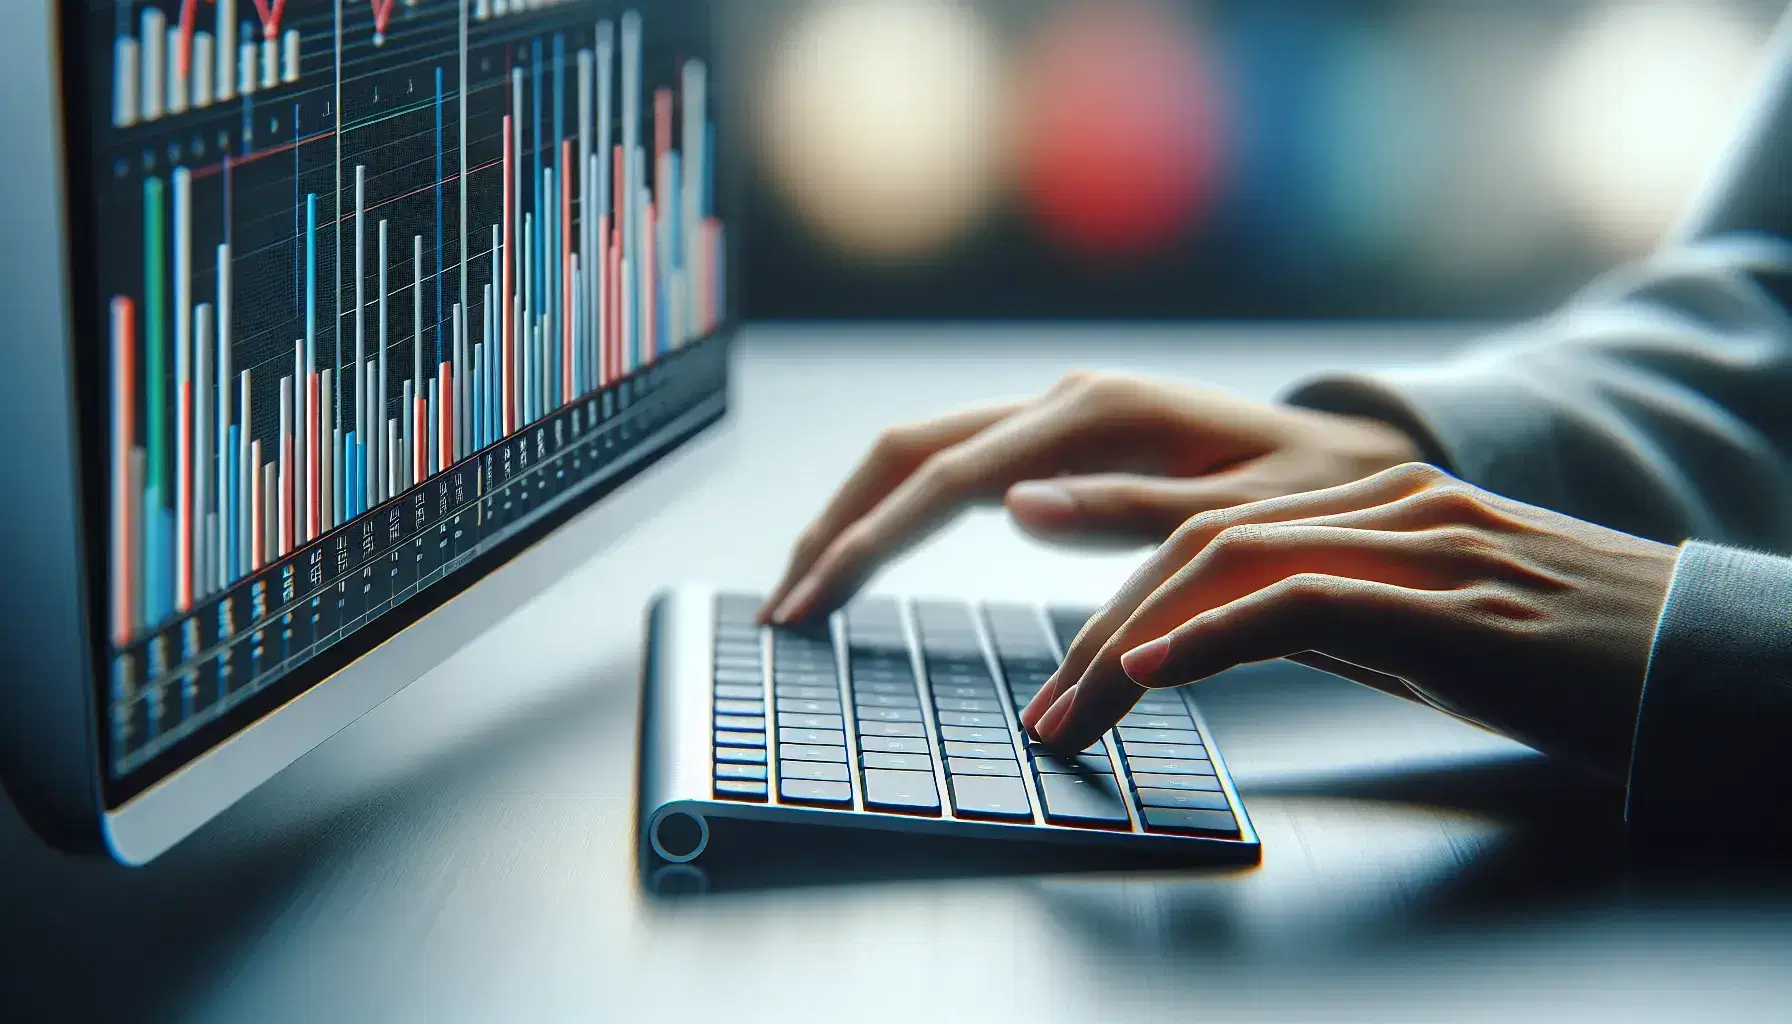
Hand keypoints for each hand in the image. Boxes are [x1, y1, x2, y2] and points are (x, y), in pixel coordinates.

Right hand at [758, 371, 1420, 623]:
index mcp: (1099, 414)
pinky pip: (954, 470)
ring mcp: (1055, 416)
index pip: (948, 481)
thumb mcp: (1241, 516)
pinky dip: (898, 511)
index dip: (868, 544)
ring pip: (919, 454)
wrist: (1353, 457)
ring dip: (854, 515)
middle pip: (907, 452)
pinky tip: (869, 552)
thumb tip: (1011, 507)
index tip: (810, 601)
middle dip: (835, 528)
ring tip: (803, 587)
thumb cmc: (1313, 496)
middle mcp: (1063, 401)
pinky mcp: (1058, 441)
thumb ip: (1126, 511)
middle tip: (782, 608)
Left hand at [1021, 463, 1678, 781]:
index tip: (1070, 675)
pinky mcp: (1448, 599)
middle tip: (1048, 713)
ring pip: (1229, 564)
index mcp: (1380, 501)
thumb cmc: (1573, 660)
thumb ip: (1328, 617)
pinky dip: (1214, 637)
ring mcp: (1419, 540)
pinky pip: (1301, 602)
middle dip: (1101, 629)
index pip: (1212, 534)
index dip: (1121, 598)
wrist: (1709, 662)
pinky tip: (1154, 672)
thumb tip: (1215, 643)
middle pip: (1198, 542)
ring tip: (1074, 715)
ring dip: (1131, 645)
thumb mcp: (1428, 630)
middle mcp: (1388, 502)